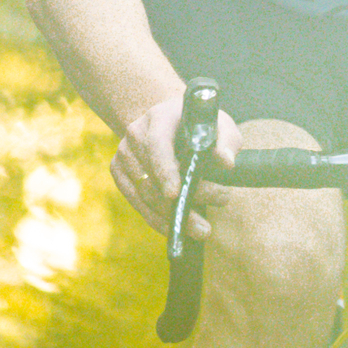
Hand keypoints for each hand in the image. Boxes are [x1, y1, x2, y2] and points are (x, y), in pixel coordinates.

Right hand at [110, 93, 243, 231]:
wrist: (171, 123)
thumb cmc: (199, 126)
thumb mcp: (220, 125)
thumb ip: (227, 141)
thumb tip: (226, 163)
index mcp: (159, 117)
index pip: (157, 146)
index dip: (165, 171)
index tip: (175, 194)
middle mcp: (135, 134)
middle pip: (153, 176)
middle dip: (182, 200)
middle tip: (210, 218)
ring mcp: (124, 154)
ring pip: (144, 194)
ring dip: (172, 216)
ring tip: (202, 230)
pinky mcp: (119, 172)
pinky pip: (137, 203)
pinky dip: (157, 219)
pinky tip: (178, 229)